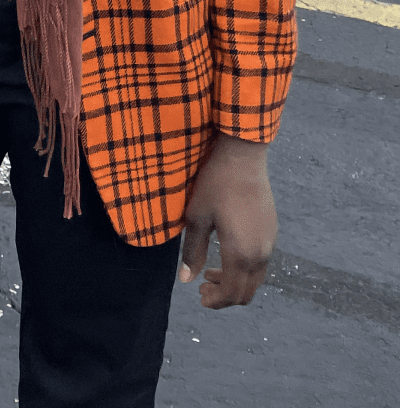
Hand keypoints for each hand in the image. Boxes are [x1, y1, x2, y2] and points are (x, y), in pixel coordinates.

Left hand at [179, 133, 276, 308]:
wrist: (243, 157)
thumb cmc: (216, 184)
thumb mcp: (196, 217)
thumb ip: (192, 251)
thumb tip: (187, 279)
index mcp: (241, 254)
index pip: (232, 293)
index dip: (216, 302)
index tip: (199, 297)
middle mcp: (260, 254)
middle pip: (246, 292)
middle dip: (225, 296)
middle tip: (203, 287)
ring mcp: (270, 243)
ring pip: (255, 279)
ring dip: (235, 282)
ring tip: (211, 272)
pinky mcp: (272, 232)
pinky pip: (261, 263)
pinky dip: (244, 269)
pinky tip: (227, 255)